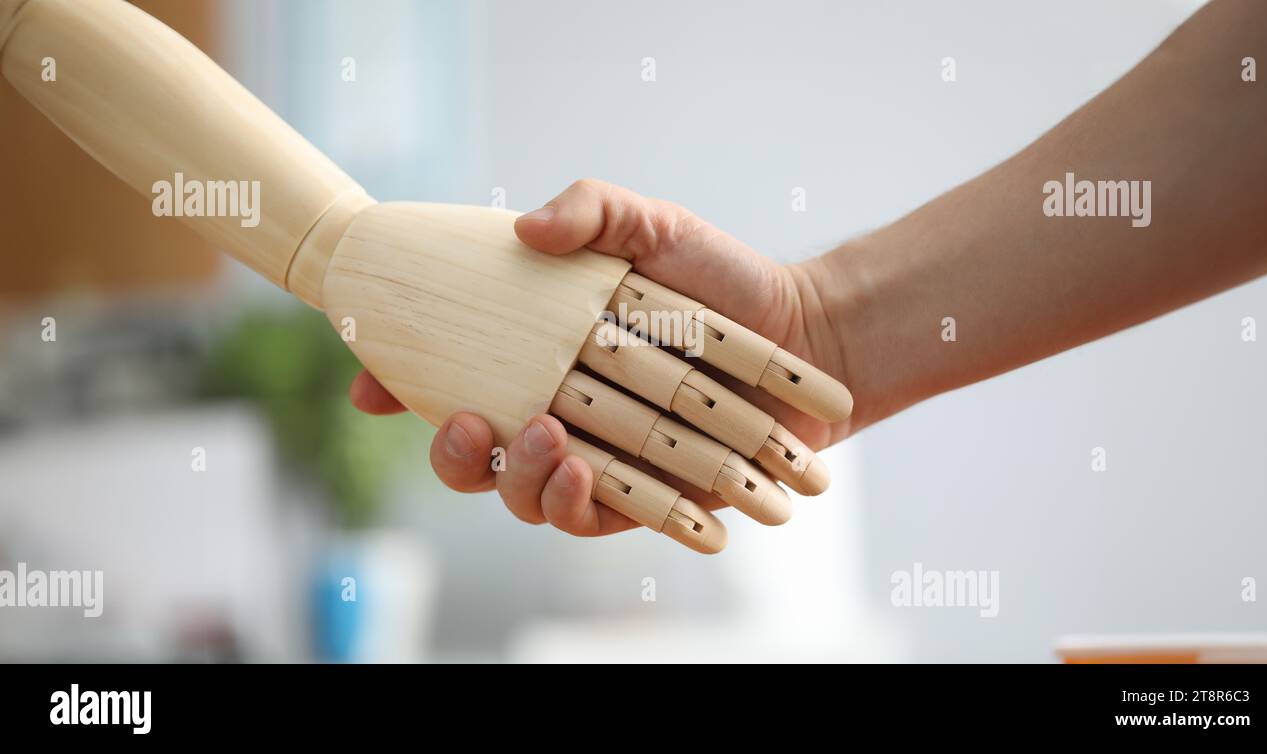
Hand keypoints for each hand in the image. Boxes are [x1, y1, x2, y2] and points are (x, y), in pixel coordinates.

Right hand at [350, 179, 855, 538]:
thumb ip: (590, 210)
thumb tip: (523, 227)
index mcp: (536, 351)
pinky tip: (592, 482)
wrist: (805, 337)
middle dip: (454, 455)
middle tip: (474, 426)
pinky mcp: (643, 497)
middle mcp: (554, 410)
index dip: (395, 385)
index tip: (368, 387)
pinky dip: (586, 508)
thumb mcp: (652, 222)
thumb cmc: (720, 278)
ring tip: (553, 449)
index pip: (449, 374)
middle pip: (471, 455)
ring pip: (523, 497)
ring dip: (522, 483)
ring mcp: (596, 459)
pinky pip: (595, 521)